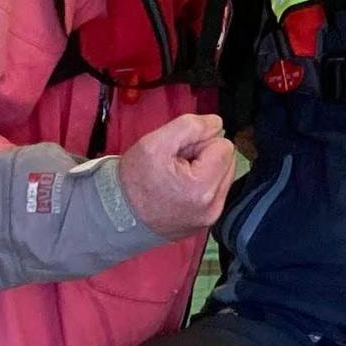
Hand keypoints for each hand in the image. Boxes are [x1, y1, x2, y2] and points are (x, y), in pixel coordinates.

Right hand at [116, 112, 236, 237]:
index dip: (201, 143)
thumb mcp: (154, 143)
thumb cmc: (133, 181)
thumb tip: (217, 123)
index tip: (179, 153)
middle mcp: (213, 207)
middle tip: (177, 164)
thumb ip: (190, 126)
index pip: (224, 146)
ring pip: (223, 175)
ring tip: (177, 176)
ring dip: (204, 170)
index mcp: (202, 188)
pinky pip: (216, 192)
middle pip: (227, 161)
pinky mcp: (207, 222)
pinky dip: (201, 186)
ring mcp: (211, 217)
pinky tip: (180, 189)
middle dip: (205, 156)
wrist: (118, 214)